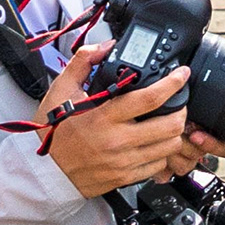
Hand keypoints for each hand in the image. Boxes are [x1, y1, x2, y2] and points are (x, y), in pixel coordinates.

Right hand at [34, 42, 222, 195]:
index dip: (172, 84)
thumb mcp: (60, 91)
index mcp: (104, 117)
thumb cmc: (52, 132)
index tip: (181, 74)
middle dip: (181, 109)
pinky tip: (155, 143)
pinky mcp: (125, 178)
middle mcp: (118, 141)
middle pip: (169, 125)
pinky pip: (158, 166)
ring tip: (169, 121)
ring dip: (174, 132)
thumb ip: (83, 63)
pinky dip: (163, 153)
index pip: (149, 98)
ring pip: (169, 147)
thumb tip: (105, 46)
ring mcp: (124, 162)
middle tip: (179, 101)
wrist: (43, 172)